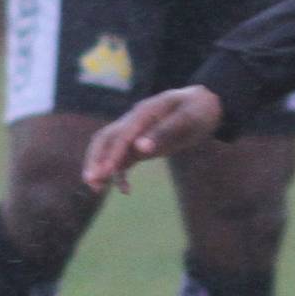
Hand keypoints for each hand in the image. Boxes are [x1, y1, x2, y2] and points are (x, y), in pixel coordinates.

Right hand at [83, 87, 223, 193]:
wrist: (204, 105)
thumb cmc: (197, 109)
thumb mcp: (187, 119)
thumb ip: (164, 132)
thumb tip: (140, 148)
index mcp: (143, 113)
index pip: (122, 135)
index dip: (112, 153)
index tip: (105, 172)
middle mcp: (133, 122)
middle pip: (105, 139)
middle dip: (95, 159)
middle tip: (90, 180)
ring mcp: (135, 134)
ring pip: (110, 151)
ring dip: (101, 168)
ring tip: (96, 189)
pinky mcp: (140, 145)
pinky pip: (123, 160)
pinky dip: (120, 174)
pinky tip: (125, 191)